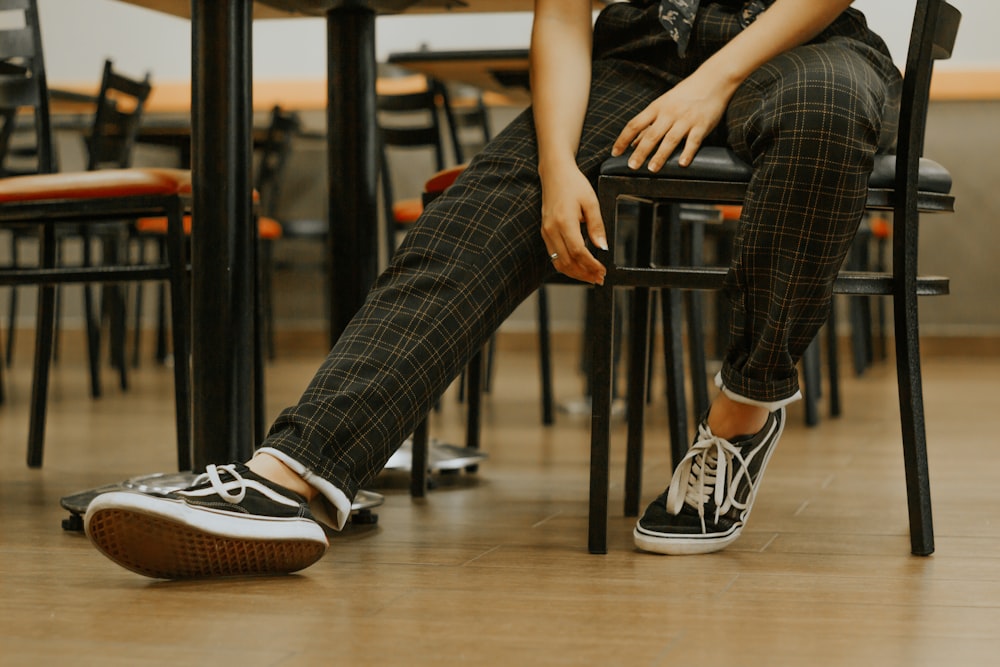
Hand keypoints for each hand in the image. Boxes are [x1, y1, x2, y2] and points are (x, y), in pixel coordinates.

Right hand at [540, 164, 606, 284]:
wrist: (554, 173)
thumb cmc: (574, 184)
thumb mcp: (591, 201)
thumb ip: (597, 226)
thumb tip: (603, 248)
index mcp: (564, 221)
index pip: (578, 251)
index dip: (591, 265)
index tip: (603, 271)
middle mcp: (551, 229)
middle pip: (567, 261)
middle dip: (584, 273)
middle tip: (599, 278)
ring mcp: (546, 232)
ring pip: (559, 262)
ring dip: (575, 273)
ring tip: (591, 276)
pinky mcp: (545, 232)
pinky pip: (554, 256)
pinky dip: (567, 265)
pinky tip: (579, 266)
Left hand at [610, 71, 731, 171]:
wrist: (713, 79)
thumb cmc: (685, 95)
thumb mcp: (663, 105)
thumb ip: (649, 124)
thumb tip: (633, 143)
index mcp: (656, 108)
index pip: (635, 124)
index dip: (623, 139)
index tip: (615, 153)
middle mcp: (669, 113)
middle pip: (651, 134)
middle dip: (640, 151)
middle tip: (631, 166)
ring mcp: (686, 119)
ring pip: (670, 139)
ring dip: (660, 155)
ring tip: (652, 169)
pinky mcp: (702, 124)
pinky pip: (694, 140)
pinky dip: (688, 152)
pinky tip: (682, 164)